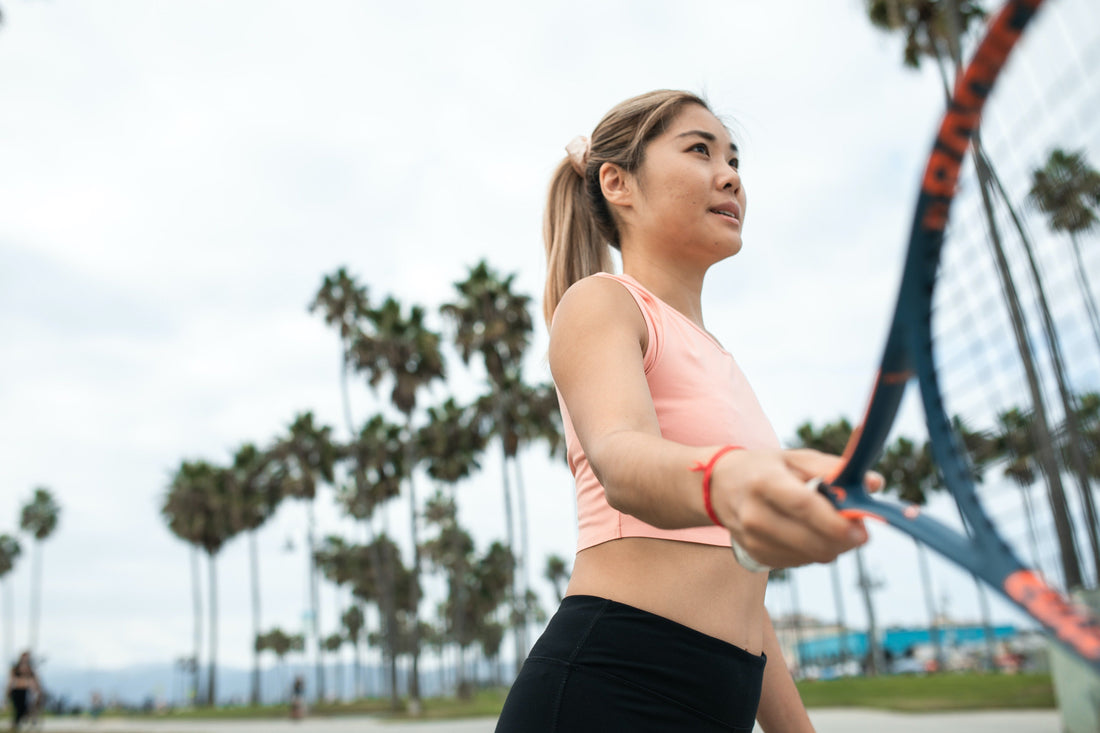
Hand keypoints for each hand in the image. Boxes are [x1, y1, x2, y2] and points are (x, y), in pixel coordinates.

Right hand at [709, 448, 881, 568]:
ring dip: (830, 546)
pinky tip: (805, 534)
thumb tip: (875, 483)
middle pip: (811, 541)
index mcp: (766, 482)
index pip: (804, 507)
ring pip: (810, 557)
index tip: (862, 530)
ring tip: (826, 526)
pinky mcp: (755, 556)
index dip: (836, 522)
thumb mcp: (795, 457)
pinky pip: (800, 563)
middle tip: (857, 529)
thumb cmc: (764, 468)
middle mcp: (755, 514)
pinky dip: (812, 551)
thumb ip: (835, 469)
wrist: (718, 485)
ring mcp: (753, 539)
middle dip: (843, 540)